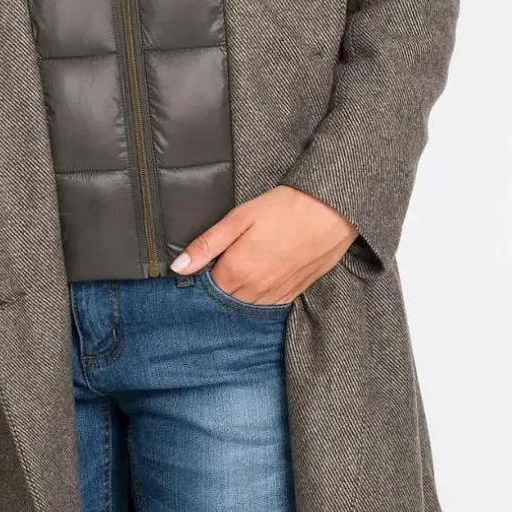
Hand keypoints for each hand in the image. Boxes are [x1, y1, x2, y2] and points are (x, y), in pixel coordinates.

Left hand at [168, 185, 357, 302]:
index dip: (204, 272)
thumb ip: (207, 245)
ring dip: (241, 291)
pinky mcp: (296, 292)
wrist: (332, 211)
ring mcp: (277, 294)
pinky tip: (264, 276)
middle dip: (221, 284)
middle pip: (227, 297)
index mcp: (237, 271)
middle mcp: (255, 290)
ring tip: (246, 266)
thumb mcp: (239, 219)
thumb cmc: (285, 208)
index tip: (207, 259)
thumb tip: (178, 268)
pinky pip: (270, 304)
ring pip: (248, 304)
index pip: (208, 286)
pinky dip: (262, 295)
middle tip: (226, 260)